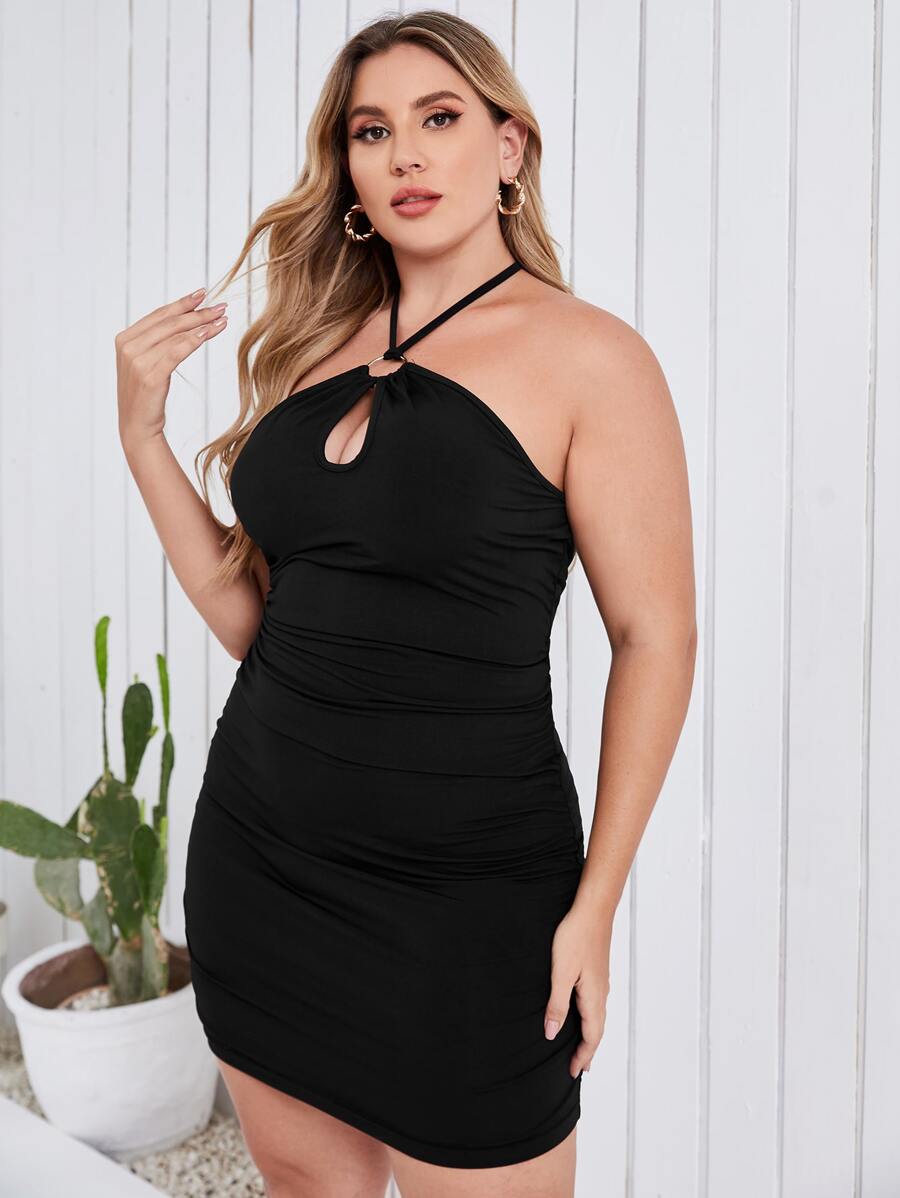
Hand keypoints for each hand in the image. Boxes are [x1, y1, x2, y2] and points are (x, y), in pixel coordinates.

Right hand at [115, 287, 227, 452]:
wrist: (137, 426)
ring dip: (202, 325)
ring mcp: (137, 362)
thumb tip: (184, 321)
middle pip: (169, 323)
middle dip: (197, 312)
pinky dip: (194, 341)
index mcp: (124, 339)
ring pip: (175, 335)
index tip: (202, 294)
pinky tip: (209, 334)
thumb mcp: (147, 363)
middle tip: (220, 306)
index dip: (181, 303)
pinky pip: (177, 352)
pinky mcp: (150, 376)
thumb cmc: (146, 395)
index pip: (158, 315)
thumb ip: (156, 342)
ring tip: (222, 319)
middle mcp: (128, 347)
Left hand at [543, 901, 611, 1077]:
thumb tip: (552, 1034)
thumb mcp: (560, 973)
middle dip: (588, 1051)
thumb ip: (557, 1004)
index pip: (591, 1036)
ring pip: (597, 1017)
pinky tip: (583, 1013)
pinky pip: (595, 1004)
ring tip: (582, 1048)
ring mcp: (601, 982)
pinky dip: (590, 1019)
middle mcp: (602, 993)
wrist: (592, 910)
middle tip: (579, 1069)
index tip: (574, 1073)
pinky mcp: (597, 972)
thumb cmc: (575, 938)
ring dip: (590, 1036)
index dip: (583, 1056)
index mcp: (593, 997)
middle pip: (597, 1030)